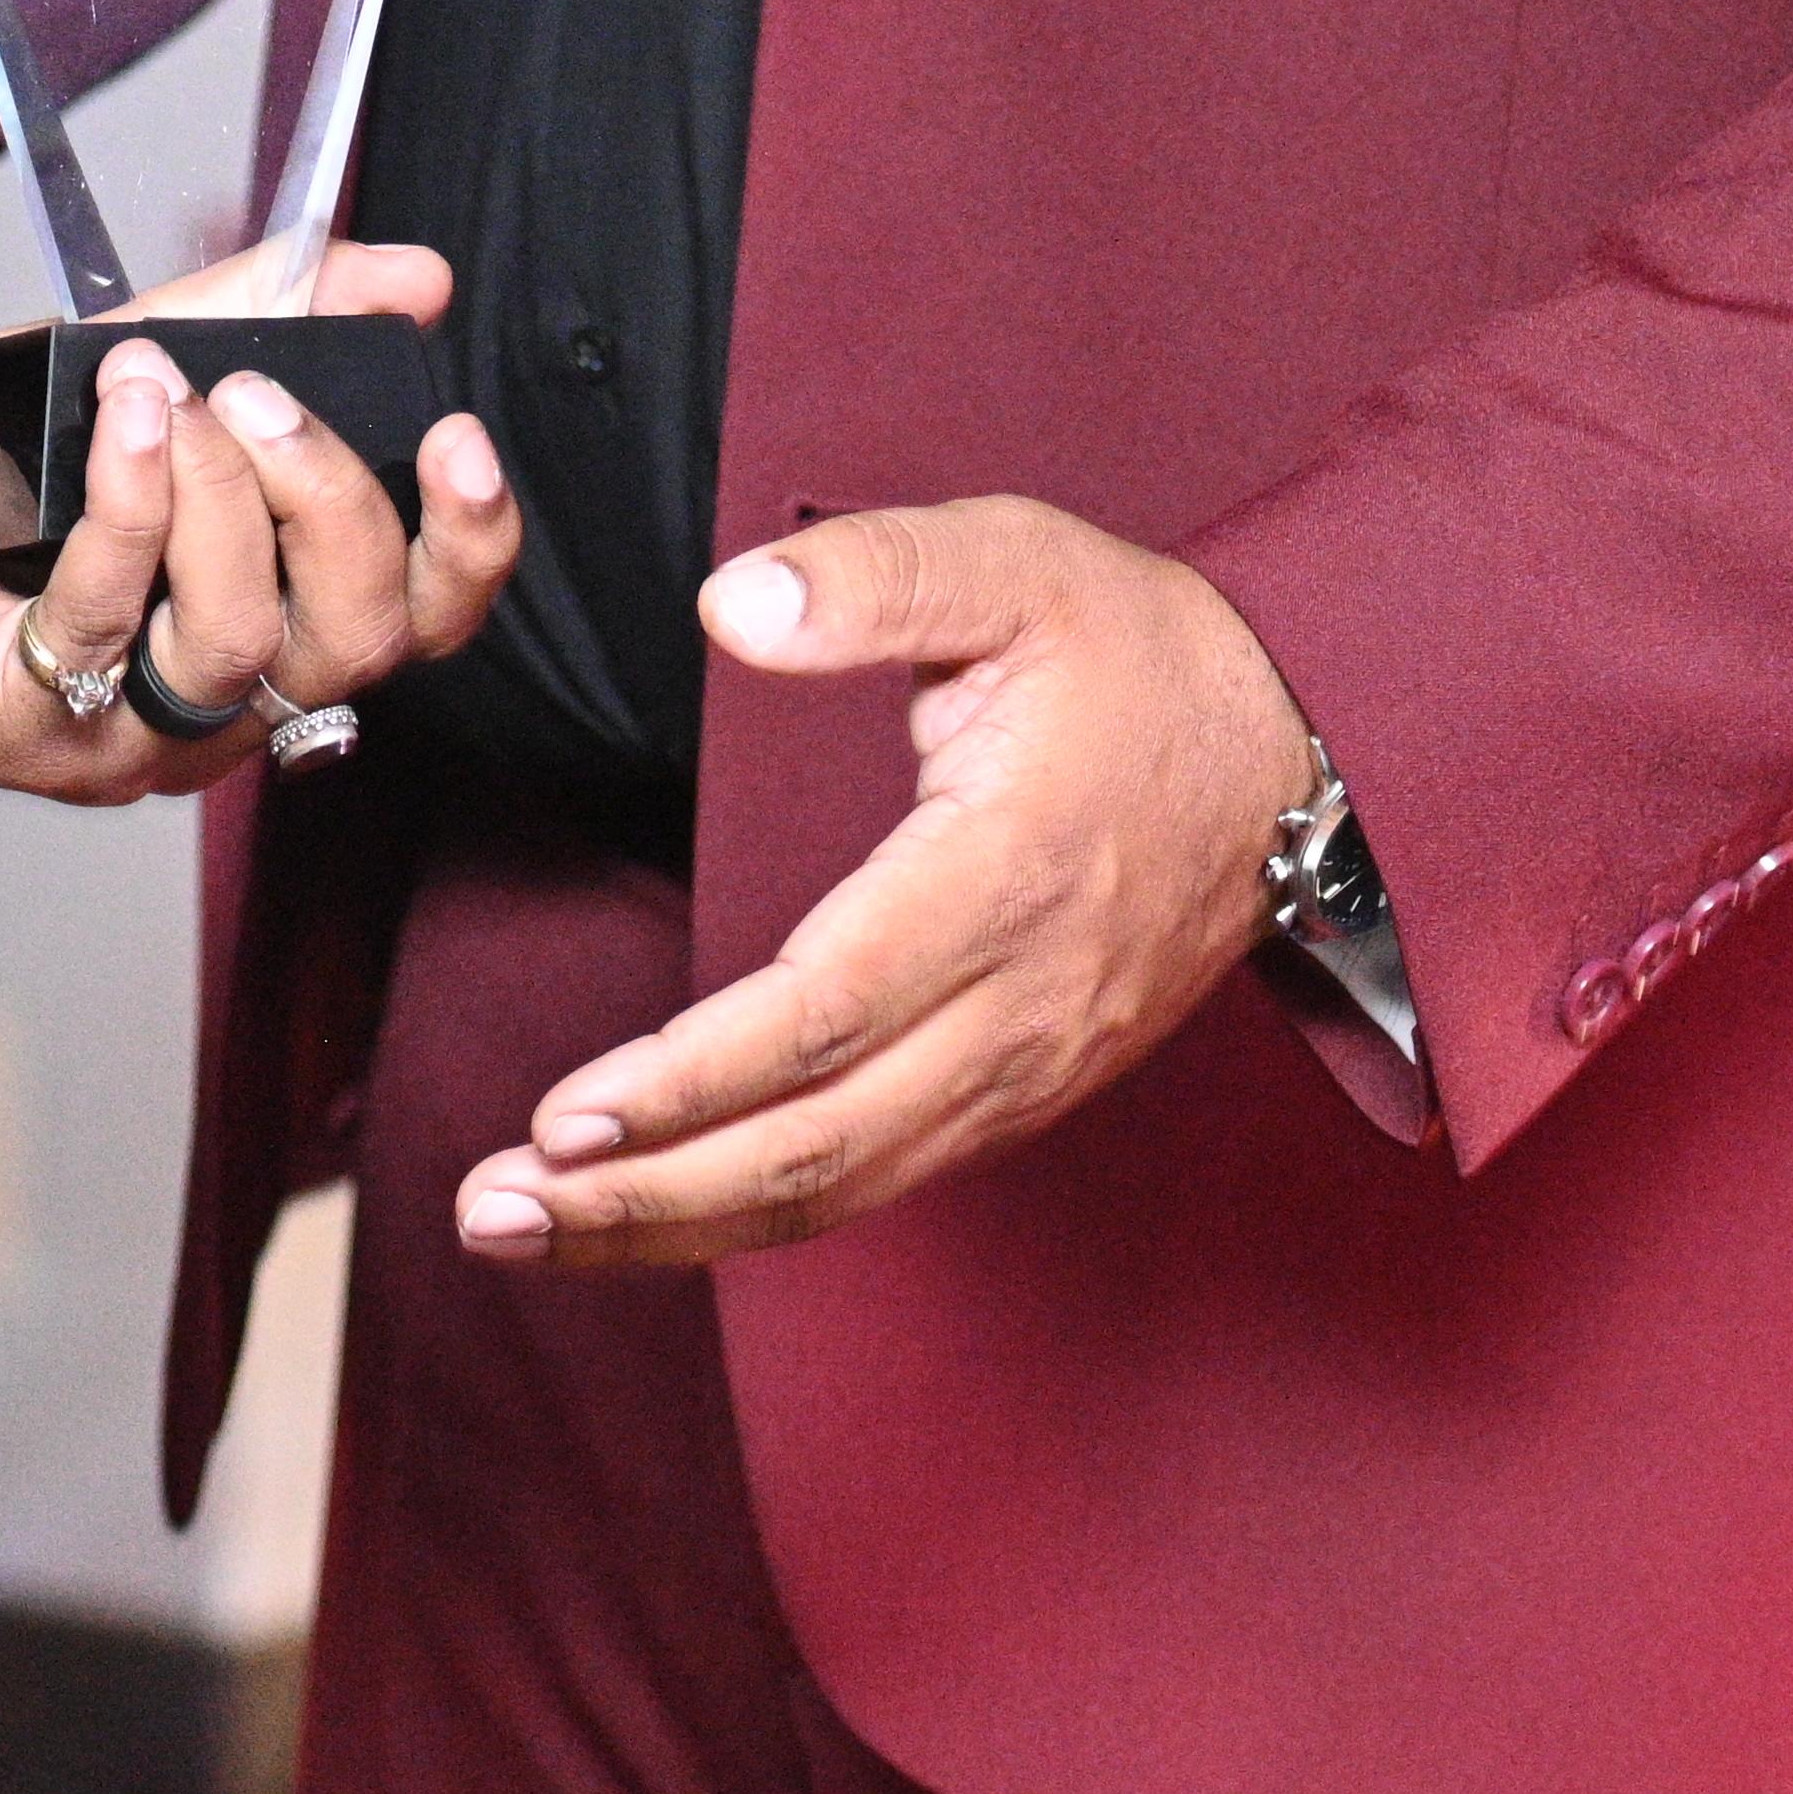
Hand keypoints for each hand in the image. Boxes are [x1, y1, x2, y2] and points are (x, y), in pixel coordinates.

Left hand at [0, 247, 515, 801]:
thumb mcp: (121, 358)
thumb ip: (264, 312)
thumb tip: (406, 278)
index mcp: (266, 613)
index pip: (418, 615)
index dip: (466, 544)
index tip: (460, 446)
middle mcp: (219, 697)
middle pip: (355, 642)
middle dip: (331, 500)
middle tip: (262, 398)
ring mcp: (133, 731)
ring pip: (243, 642)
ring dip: (216, 495)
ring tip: (160, 394)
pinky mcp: (43, 728)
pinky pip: (118, 621)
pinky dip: (128, 504)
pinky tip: (112, 423)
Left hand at [461, 497, 1313, 1275]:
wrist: (1301, 753)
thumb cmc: (1137, 650)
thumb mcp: (1013, 563)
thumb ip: (871, 577)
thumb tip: (730, 605)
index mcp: (1004, 877)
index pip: (829, 1013)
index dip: (693, 1079)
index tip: (566, 1113)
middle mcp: (1020, 1006)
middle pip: (818, 1143)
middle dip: (644, 1193)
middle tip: (491, 1209)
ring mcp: (1027, 1068)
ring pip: (840, 1186)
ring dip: (675, 1224)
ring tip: (524, 1230)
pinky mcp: (1022, 1093)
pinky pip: (875, 1178)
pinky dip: (750, 1211)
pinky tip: (644, 1212)